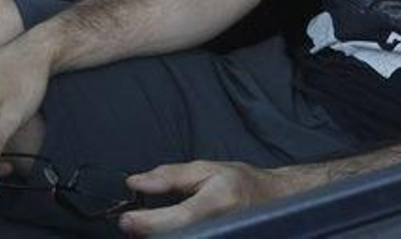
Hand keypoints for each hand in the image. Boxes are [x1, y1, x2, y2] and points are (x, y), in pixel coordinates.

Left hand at [119, 160, 299, 234]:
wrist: (273, 201)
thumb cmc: (240, 183)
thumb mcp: (206, 169)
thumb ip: (169, 176)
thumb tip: (135, 182)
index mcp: (219, 201)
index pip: (178, 218)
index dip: (148, 222)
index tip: (126, 219)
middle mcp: (222, 228)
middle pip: (176, 238)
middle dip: (149, 234)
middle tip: (134, 224)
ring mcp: (222, 238)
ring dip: (159, 237)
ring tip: (148, 227)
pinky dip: (174, 238)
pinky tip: (166, 234)